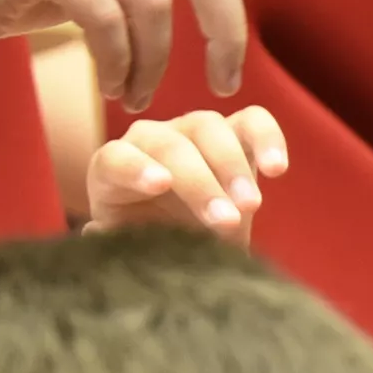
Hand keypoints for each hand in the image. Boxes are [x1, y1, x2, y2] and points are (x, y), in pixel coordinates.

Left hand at [87, 105, 286, 243]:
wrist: (187, 240)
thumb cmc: (151, 246)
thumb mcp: (130, 251)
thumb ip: (116, 243)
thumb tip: (96, 233)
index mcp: (113, 168)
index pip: (116, 159)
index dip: (136, 168)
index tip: (160, 186)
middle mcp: (149, 139)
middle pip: (169, 146)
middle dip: (199, 183)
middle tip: (225, 221)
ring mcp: (191, 130)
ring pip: (209, 128)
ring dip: (232, 167)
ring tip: (252, 207)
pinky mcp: (235, 132)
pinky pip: (253, 121)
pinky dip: (267, 138)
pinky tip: (277, 169)